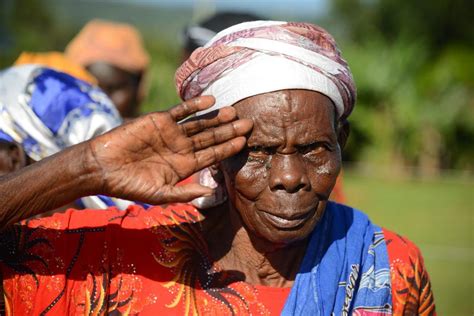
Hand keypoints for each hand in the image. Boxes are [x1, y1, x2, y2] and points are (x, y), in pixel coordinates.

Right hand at [88, 96, 251, 203]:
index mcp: (185, 166)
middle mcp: (182, 147)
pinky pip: (180, 111)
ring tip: (234, 111)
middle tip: (250, 123)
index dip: (229, 148)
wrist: (103, 167)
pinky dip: (194, 106)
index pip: (212, 155)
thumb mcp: (160, 194)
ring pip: (200, 123)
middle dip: (230, 131)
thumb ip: (185, 193)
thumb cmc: (129, 184)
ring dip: (217, 117)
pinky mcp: (159, 120)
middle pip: (211, 137)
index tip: (245, 142)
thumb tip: (211, 194)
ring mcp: (172, 133)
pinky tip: (210, 101)